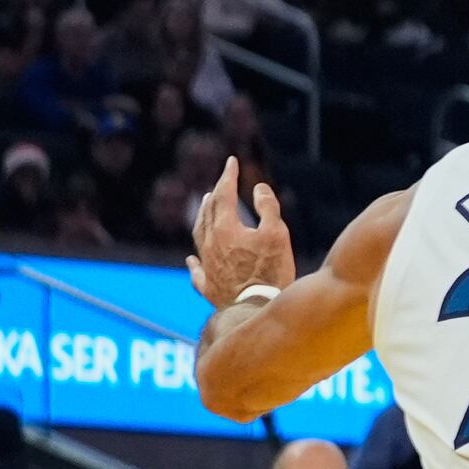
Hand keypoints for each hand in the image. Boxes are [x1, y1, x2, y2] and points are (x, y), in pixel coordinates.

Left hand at [186, 158, 297, 303]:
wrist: (255, 307)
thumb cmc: (270, 270)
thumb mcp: (277, 234)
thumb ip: (267, 208)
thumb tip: (257, 188)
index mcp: (225, 229)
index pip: (223, 195)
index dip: (227, 176)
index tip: (231, 162)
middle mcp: (209, 244)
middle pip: (208, 213)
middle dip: (214, 195)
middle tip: (220, 184)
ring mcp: (206, 265)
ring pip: (198, 235)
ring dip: (202, 218)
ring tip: (205, 207)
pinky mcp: (207, 286)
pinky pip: (196, 270)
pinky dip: (193, 261)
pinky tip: (191, 259)